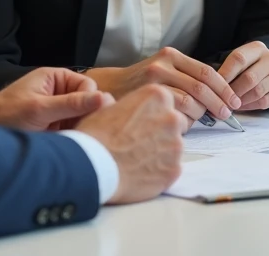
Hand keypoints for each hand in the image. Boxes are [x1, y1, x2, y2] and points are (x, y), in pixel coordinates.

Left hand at [0, 67, 109, 130]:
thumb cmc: (5, 115)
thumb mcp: (40, 109)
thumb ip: (72, 104)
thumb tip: (104, 98)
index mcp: (55, 78)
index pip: (87, 85)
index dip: (90, 101)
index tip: (87, 118)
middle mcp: (58, 91)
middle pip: (86, 102)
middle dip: (86, 116)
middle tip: (81, 133)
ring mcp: (56, 110)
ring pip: (81, 118)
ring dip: (79, 129)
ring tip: (73, 141)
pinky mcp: (54, 127)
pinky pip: (72, 130)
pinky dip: (72, 137)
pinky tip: (69, 146)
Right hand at [76, 84, 186, 203]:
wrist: (92, 166)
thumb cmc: (95, 135)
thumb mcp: (105, 106)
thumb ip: (125, 103)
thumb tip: (117, 105)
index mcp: (157, 96)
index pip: (166, 102)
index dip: (152, 114)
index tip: (141, 123)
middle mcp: (172, 117)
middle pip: (175, 123)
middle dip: (162, 132)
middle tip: (140, 142)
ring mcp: (176, 145)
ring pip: (174, 147)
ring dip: (161, 152)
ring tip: (137, 159)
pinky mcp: (174, 169)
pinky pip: (171, 168)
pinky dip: (160, 171)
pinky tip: (140, 173)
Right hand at [85, 47, 242, 125]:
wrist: (105, 90)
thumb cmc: (138, 87)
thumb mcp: (162, 73)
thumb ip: (184, 80)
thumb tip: (216, 97)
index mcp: (171, 56)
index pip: (207, 72)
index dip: (224, 88)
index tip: (234, 101)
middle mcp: (163, 64)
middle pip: (202, 86)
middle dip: (218, 102)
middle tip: (226, 115)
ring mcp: (154, 80)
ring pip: (190, 100)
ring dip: (201, 114)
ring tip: (204, 122)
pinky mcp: (147, 96)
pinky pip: (176, 112)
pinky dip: (185, 122)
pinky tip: (184, 127)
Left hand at [218, 41, 268, 110]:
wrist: (267, 68)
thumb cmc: (246, 66)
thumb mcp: (237, 61)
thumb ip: (226, 70)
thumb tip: (210, 87)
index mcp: (257, 47)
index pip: (239, 59)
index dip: (225, 74)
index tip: (213, 86)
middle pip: (250, 78)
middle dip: (233, 92)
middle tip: (221, 101)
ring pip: (258, 92)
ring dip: (241, 101)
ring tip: (230, 105)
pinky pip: (266, 102)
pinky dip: (251, 106)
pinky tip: (242, 106)